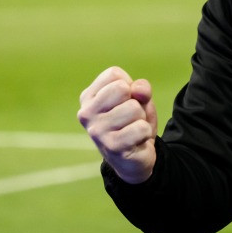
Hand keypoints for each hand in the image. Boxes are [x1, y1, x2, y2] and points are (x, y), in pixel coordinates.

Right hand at [77, 66, 157, 183]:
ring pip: (134, 108)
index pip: (114, 74)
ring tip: (132, 130)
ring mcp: (97, 131)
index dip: (129, 86)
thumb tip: (139, 90)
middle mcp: (86, 113)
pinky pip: (141, 128)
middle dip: (135, 102)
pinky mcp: (111, 146)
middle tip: (130, 118)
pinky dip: (145, 134)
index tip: (124, 102)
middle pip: (122, 88)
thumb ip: (141, 88)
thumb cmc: (132, 122)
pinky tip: (135, 141)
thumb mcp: (139, 99)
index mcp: (88, 97)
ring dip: (141, 119)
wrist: (134, 158)